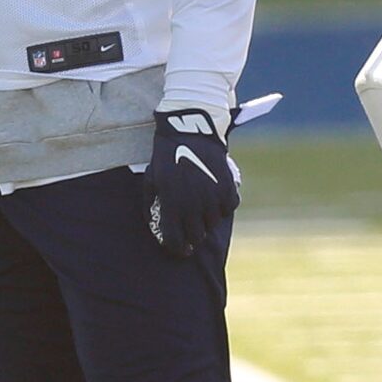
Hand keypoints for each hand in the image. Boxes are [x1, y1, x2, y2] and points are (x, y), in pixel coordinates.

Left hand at [144, 108, 238, 257]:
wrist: (190, 132)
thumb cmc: (166, 157)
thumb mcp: (152, 180)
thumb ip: (151, 206)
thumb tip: (154, 227)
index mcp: (172, 204)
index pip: (175, 241)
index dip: (177, 249)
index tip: (179, 249)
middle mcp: (193, 204)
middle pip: (197, 236)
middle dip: (192, 235)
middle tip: (190, 229)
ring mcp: (212, 197)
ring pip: (213, 223)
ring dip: (207, 220)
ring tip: (201, 208)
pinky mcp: (227, 188)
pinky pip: (229, 208)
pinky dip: (223, 206)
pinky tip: (215, 197)